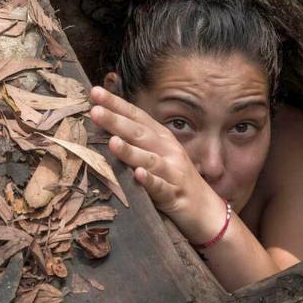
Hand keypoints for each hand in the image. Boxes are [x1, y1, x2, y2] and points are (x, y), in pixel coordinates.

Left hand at [88, 86, 223, 242]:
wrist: (207, 210)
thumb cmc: (174, 178)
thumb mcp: (157, 153)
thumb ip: (135, 139)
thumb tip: (104, 121)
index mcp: (161, 137)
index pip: (136, 116)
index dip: (116, 104)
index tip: (95, 92)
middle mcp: (167, 150)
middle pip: (139, 133)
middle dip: (117, 121)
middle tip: (95, 111)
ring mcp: (173, 172)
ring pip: (149, 159)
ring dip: (130, 151)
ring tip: (112, 142)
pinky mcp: (175, 195)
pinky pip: (161, 188)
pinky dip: (150, 181)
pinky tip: (139, 175)